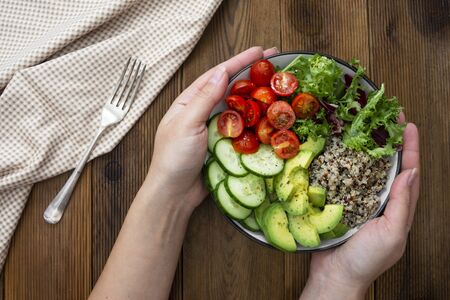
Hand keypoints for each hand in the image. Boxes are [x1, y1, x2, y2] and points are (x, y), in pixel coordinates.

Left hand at [143, 47, 277, 209]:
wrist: (174, 193)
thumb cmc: (174, 158)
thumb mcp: (187, 124)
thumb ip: (204, 98)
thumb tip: (221, 71)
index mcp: (189, 102)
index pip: (217, 75)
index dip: (238, 62)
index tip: (259, 51)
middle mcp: (203, 112)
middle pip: (231, 88)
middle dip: (252, 75)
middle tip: (275, 63)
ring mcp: (215, 129)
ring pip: (240, 108)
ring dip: (257, 96)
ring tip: (277, 86)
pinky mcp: (225, 145)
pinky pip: (244, 129)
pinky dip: (256, 121)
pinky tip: (270, 116)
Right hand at [301, 119, 419, 298]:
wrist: (334, 276)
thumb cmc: (365, 261)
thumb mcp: (391, 234)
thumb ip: (402, 204)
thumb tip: (412, 173)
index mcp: (398, 210)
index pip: (409, 173)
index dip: (410, 148)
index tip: (407, 126)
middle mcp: (381, 203)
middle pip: (390, 167)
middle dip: (390, 142)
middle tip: (386, 120)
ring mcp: (360, 202)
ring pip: (367, 170)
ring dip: (368, 149)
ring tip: (365, 129)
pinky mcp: (340, 204)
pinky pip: (345, 180)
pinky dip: (346, 164)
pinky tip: (339, 152)